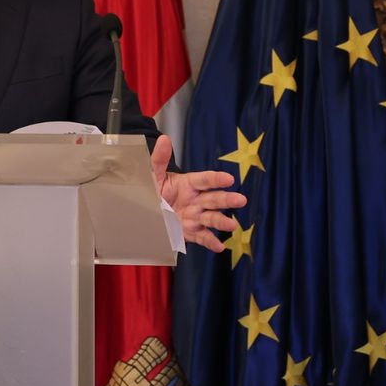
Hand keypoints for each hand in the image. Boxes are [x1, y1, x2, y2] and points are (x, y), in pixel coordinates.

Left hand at [150, 135, 246, 252]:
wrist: (144, 212)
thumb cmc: (152, 191)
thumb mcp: (153, 175)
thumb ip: (159, 159)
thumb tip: (164, 139)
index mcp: (188, 184)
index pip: (205, 180)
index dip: (216, 179)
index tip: (229, 179)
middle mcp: (195, 200)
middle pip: (214, 199)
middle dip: (227, 200)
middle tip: (240, 200)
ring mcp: (194, 217)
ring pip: (211, 218)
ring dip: (222, 221)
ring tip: (232, 225)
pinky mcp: (190, 232)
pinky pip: (202, 237)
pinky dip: (211, 242)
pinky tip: (219, 246)